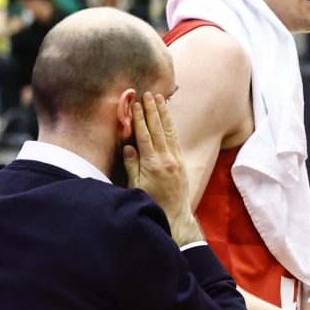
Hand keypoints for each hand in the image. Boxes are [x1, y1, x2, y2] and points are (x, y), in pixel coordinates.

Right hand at [122, 92, 195, 232]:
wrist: (174, 215)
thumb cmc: (151, 202)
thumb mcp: (135, 186)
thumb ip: (131, 164)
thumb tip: (128, 145)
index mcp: (152, 164)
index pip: (145, 135)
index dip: (140, 119)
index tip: (136, 104)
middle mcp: (166, 159)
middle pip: (158, 129)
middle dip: (153, 110)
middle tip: (149, 94)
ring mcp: (176, 159)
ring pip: (169, 131)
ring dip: (164, 114)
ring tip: (160, 99)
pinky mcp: (181, 162)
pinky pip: (175, 139)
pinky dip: (170, 126)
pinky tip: (167, 117)